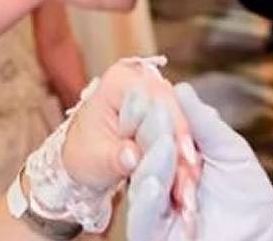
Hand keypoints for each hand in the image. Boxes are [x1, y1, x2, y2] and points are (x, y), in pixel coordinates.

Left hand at [26, 58, 199, 234]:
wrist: (83, 157)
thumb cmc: (83, 153)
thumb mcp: (94, 158)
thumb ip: (115, 157)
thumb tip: (132, 157)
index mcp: (120, 81)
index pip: (157, 98)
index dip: (175, 126)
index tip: (185, 156)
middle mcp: (143, 83)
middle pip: (176, 112)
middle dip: (184, 149)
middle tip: (190, 180)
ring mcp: (156, 99)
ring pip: (183, 127)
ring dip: (187, 160)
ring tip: (188, 191)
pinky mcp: (165, 116)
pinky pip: (181, 137)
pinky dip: (184, 162)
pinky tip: (187, 184)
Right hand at [128, 82, 272, 240]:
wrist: (261, 236)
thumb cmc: (247, 194)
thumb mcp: (229, 150)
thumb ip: (204, 123)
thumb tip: (180, 88)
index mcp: (169, 157)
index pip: (152, 131)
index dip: (151, 114)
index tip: (148, 94)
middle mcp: (156, 180)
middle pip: (143, 154)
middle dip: (151, 133)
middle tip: (158, 113)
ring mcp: (152, 209)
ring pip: (142, 183)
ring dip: (152, 163)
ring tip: (164, 145)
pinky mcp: (152, 235)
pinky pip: (141, 220)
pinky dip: (146, 201)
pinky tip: (154, 184)